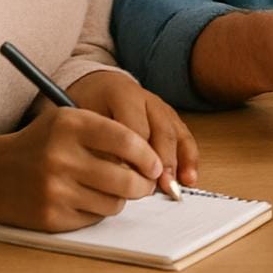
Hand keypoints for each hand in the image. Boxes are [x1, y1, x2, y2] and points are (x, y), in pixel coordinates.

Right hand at [0, 107, 161, 229]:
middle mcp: (61, 156)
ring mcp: (55, 190)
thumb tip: (151, 159)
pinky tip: (84, 199)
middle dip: (143, 185)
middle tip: (144, 183)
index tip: (155, 164)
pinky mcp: (50, 217)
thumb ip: (108, 131)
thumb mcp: (67, 120)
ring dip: (119, 198)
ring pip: (114, 203)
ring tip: (109, 189)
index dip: (148, 156)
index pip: (127, 141)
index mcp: (70, 125)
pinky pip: (93, 218)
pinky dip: (96, 211)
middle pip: (126, 179)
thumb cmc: (39, 143)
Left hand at [67, 70, 198, 188]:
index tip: (128, 180)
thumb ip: (97, 141)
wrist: (99, 85)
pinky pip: (185, 137)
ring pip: (176, 135)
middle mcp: (148, 99)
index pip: (133, 129)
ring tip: (173, 187)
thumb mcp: (83, 119)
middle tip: (154, 188)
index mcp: (123, 95)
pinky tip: (188, 178)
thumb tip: (114, 173)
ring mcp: (163, 108)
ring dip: (177, 164)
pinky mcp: (172, 118)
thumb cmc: (88, 105)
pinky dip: (189, 159)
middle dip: (160, 162)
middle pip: (160, 132)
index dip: (133, 156)